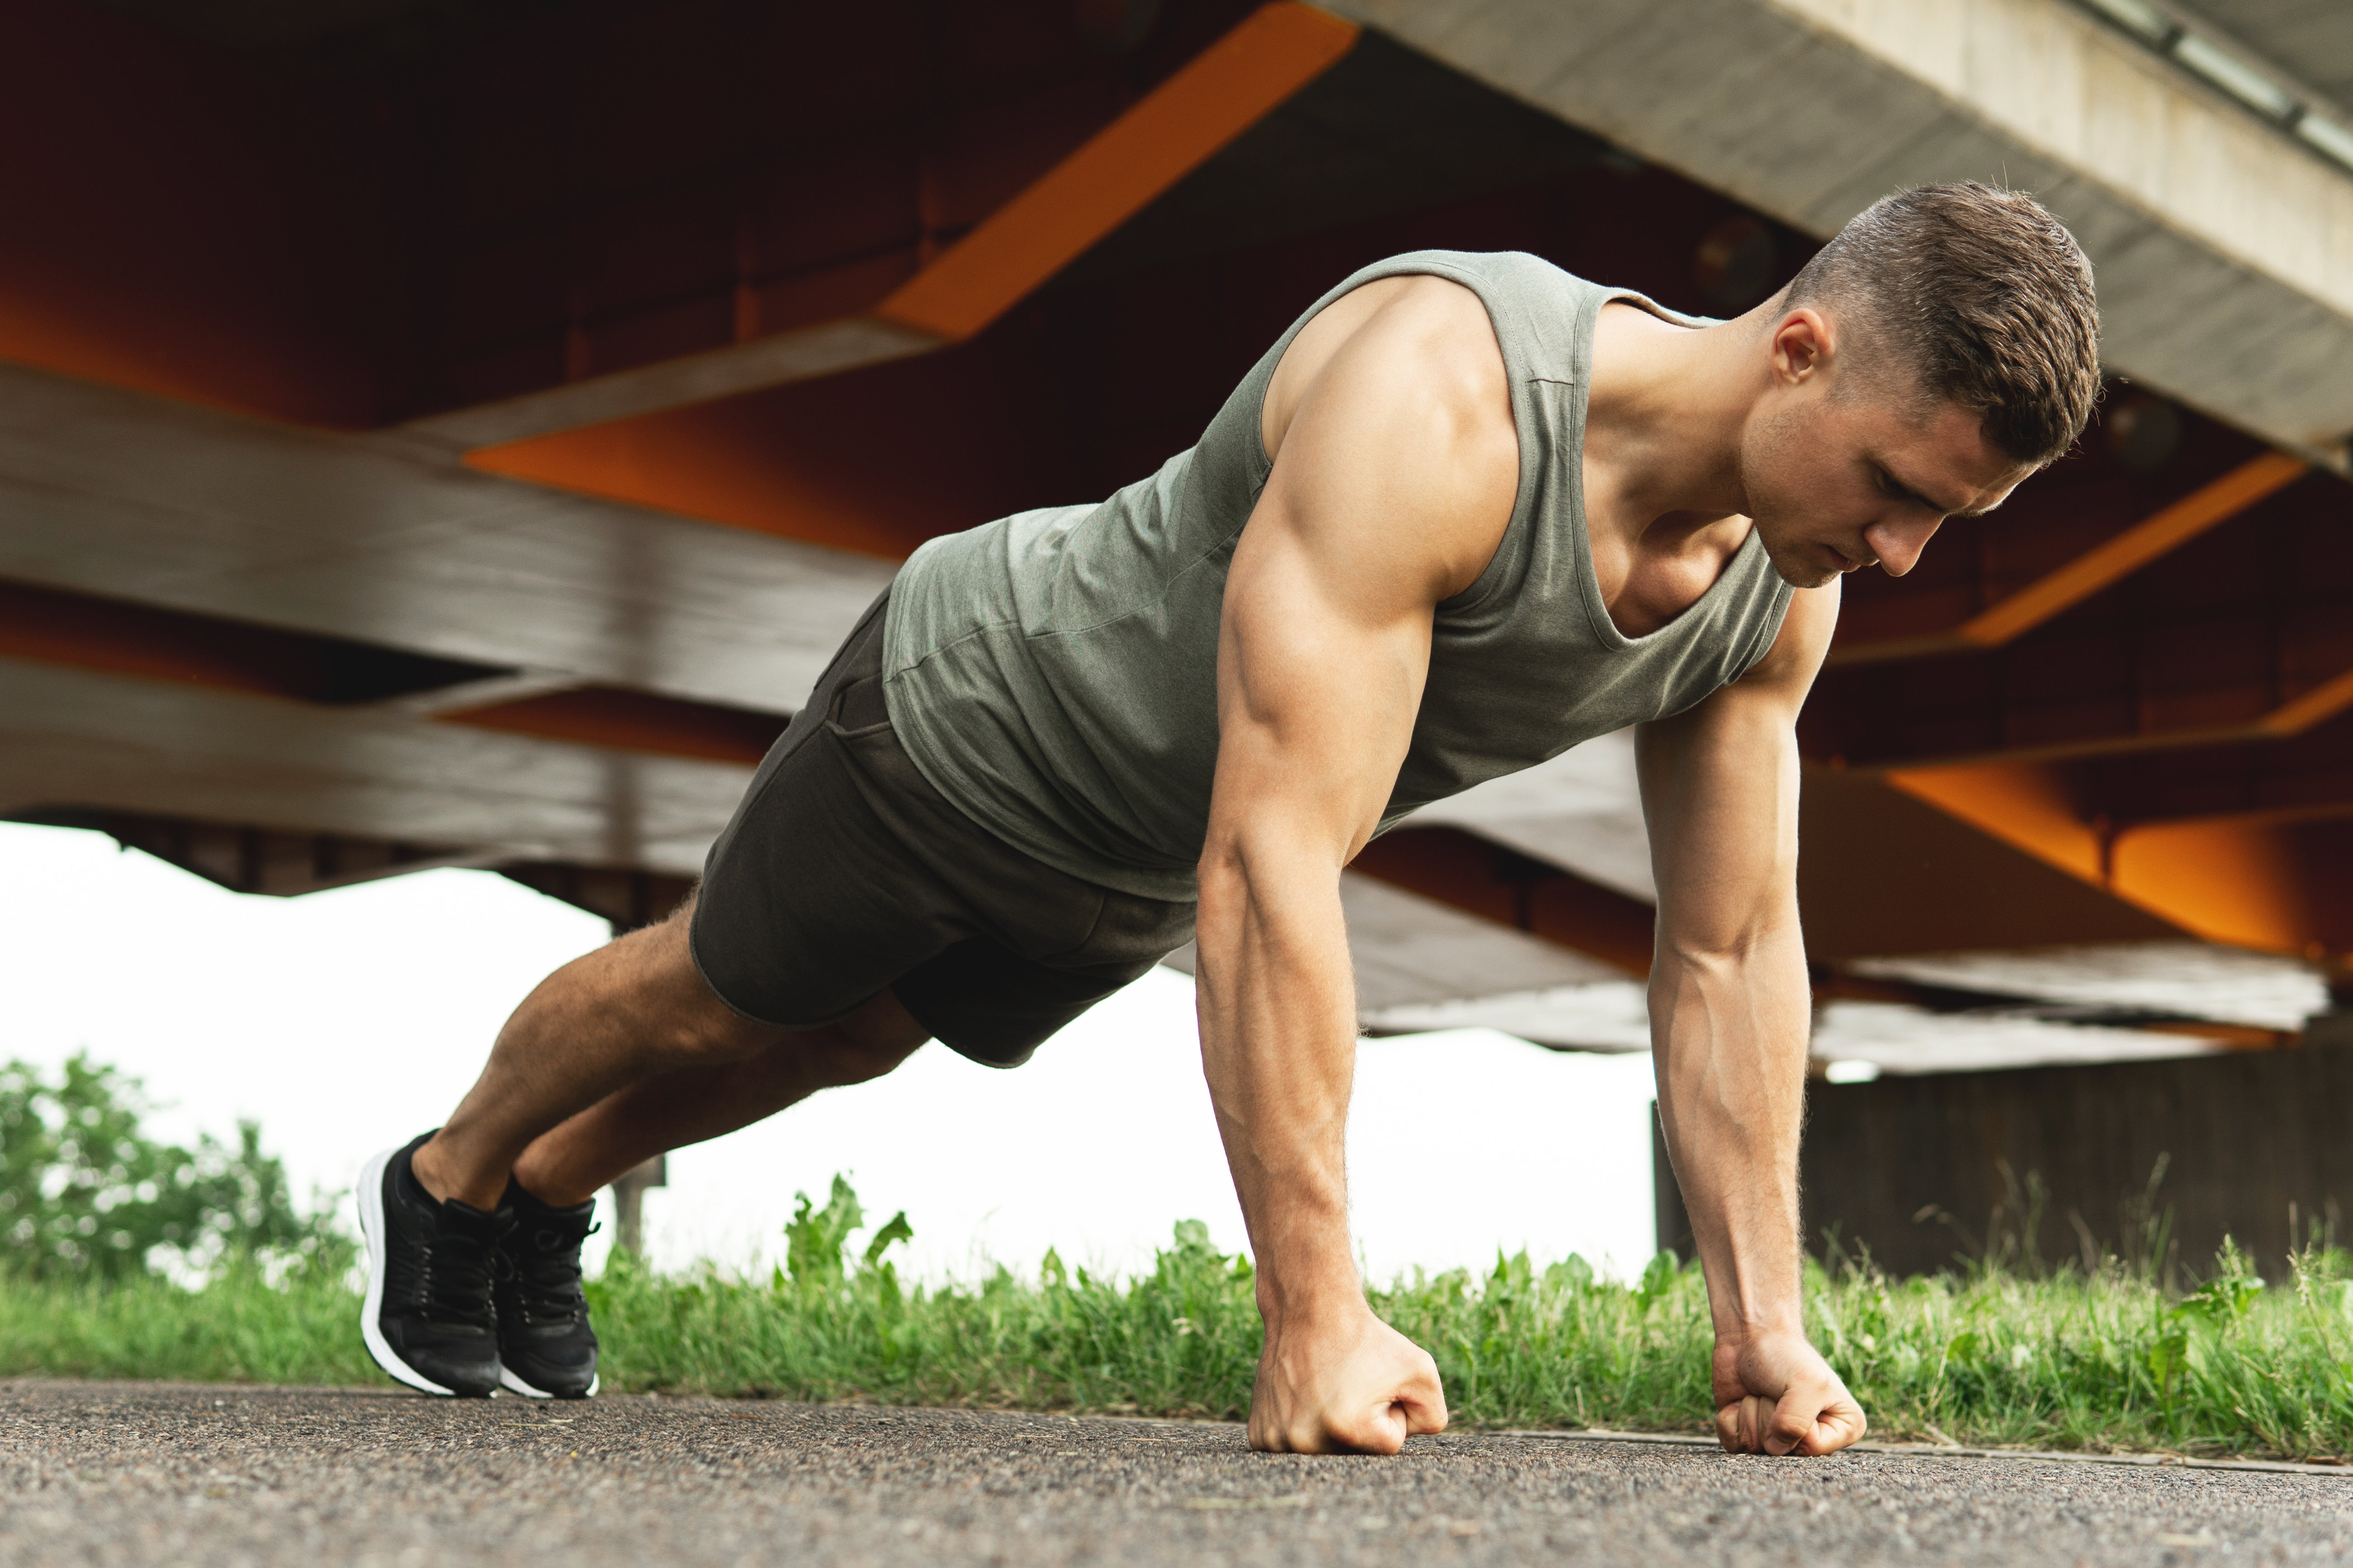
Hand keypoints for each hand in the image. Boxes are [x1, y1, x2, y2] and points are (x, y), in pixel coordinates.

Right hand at [1249, 1307, 1448, 1453]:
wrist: (1309, 1307)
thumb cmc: (1368, 1337)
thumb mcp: (1422, 1371)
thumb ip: (1432, 1417)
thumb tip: (1403, 1444)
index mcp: (1347, 1429)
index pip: (1391, 1443)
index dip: (1391, 1409)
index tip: (1373, 1382)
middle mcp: (1306, 1442)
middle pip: (1358, 1453)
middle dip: (1363, 1423)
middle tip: (1348, 1385)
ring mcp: (1278, 1440)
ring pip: (1327, 1451)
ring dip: (1333, 1426)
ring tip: (1324, 1388)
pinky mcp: (1260, 1436)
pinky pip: (1297, 1447)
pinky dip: (1305, 1426)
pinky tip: (1303, 1398)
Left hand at [1712, 1329, 1866, 1454]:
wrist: (1750, 1335)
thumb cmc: (1785, 1356)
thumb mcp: (1805, 1385)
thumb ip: (1796, 1423)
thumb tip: (1774, 1449)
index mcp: (1843, 1429)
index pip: (1812, 1447)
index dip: (1794, 1422)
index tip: (1794, 1394)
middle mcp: (1813, 1440)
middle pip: (1779, 1451)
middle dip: (1768, 1415)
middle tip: (1775, 1390)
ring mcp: (1779, 1440)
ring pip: (1753, 1448)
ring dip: (1749, 1412)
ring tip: (1760, 1392)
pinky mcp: (1750, 1435)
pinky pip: (1732, 1444)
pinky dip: (1730, 1418)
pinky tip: (1740, 1400)